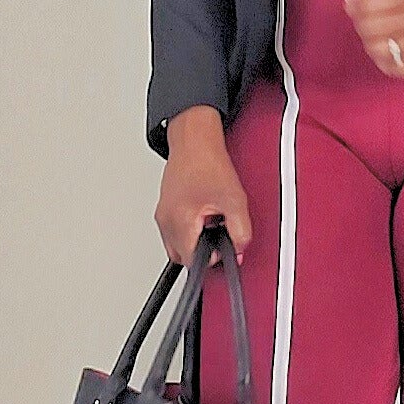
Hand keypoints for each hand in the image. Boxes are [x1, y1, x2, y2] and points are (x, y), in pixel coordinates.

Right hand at [154, 106, 252, 266]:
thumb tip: (240, 250)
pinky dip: (188, 229)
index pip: (192, 261)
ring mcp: (162, 215)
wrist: (195, 142)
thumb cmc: (208, 164)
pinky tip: (201, 214)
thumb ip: (241, 231)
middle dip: (202, 250)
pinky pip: (174, 231)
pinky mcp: (163, 209)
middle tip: (217, 230)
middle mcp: (166, 221)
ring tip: (209, 221)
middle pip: (183, 257)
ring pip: (177, 245)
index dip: (212, 257)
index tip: (222, 246)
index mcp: (180, 221)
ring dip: (194, 240)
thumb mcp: (235, 200)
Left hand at [340, 0, 403, 77]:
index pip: (368, 6)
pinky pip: (395, 68)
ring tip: (377, 37)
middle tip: (364, 21)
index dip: (354, 7)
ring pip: (378, 50)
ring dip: (370, 43)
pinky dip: (384, 61)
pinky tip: (388, 53)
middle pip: (369, 29)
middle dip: (360, 24)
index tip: (353, 4)